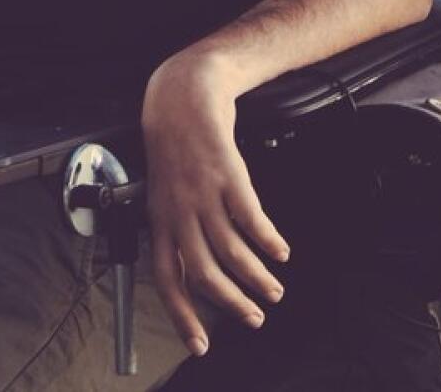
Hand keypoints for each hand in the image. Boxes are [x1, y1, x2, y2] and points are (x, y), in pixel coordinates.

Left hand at [140, 48, 289, 355]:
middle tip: (255, 317)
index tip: (200, 345)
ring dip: (256, 276)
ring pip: (231, 249)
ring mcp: (203, 192)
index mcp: (160, 219)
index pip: (168, 278)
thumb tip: (192, 272)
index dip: (183, 315)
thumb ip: (177, 229)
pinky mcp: (228, 173)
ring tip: (275, 288)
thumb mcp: (165, 191)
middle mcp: (179, 210)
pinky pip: (251, 217)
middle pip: (206, 272)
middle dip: (233, 303)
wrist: (181, 95)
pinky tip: (280, 250)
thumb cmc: (172, 145)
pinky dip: (268, 239)